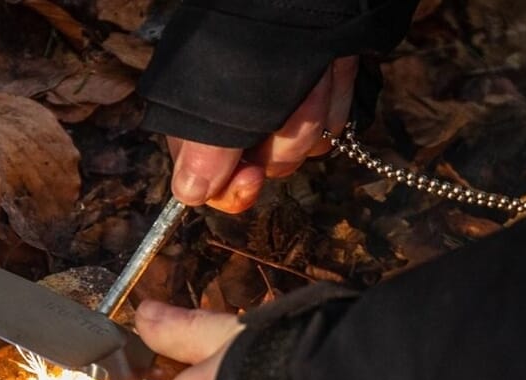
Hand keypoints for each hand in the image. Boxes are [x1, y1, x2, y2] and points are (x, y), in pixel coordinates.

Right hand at [168, 56, 358, 212]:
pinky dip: (335, 96)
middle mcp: (246, 126)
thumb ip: (203, 153)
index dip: (235, 190)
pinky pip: (334, 123)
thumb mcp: (216, 100)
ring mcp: (286, 111)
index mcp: (207, 128)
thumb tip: (190, 195)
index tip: (251, 178)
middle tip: (283, 97)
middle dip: (281, 136)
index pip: (218, 187)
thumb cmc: (243, 39)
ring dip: (311, 109)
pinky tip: (328, 67)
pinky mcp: (322, 98)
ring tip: (308, 70)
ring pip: (306, 146)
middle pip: (270, 167)